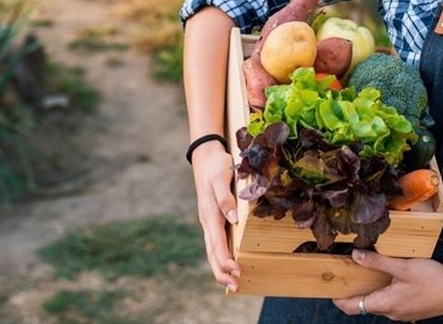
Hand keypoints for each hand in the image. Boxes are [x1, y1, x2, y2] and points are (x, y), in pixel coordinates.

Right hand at [191, 142, 241, 290]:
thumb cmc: (215, 165)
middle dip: (223, 272)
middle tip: (236, 287)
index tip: (236, 271)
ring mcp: (210, 221)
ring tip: (234, 282)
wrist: (206, 156)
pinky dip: (222, 256)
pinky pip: (216, 242)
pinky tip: (230, 263)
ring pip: (213, 250)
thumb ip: (225, 198)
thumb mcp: (221, 177)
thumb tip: (232, 219)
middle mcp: (208, 221)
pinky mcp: (214, 218)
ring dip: (223, 268)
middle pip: (213, 253)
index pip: (217, 244)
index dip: (226, 260)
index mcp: (209, 215)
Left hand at [332, 250, 442, 320]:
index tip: (330, 288)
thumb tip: (356, 256)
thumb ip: (378, 262)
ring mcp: (402, 314)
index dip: (339, 299)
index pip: (353, 307)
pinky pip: (391, 304)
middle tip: (347, 275)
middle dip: (354, 292)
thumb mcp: (402, 267)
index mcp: (385, 303)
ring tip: (367, 273)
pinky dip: (385, 293)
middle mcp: (391, 313)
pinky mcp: (411, 311)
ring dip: (371, 291)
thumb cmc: (432, 279)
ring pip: (379, 304)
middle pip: (365, 306)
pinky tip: (391, 279)